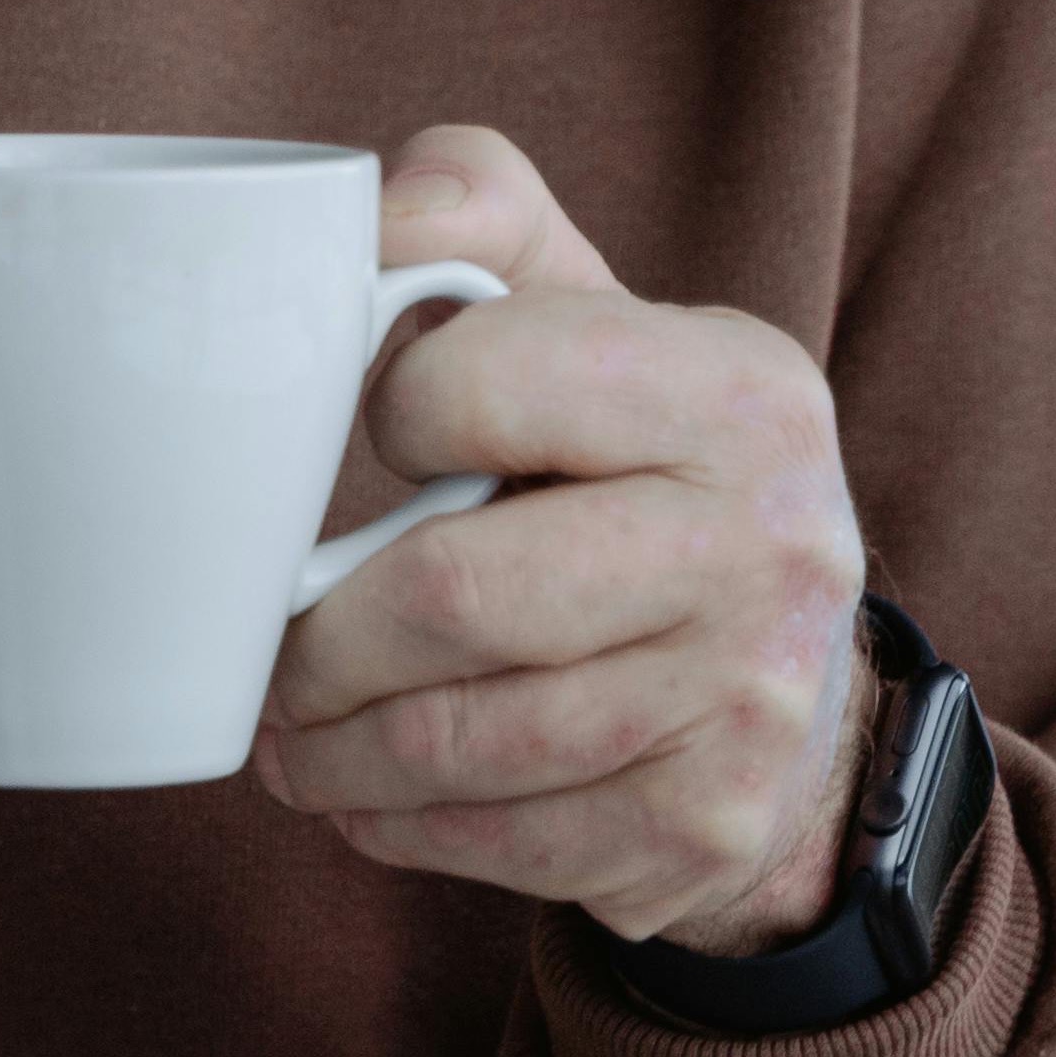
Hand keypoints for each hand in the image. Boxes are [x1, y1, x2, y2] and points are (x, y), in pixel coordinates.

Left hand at [253, 126, 874, 953]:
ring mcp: (750, 701)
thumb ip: (472, 214)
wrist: (785, 668)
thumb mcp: (585, 307)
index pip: (481, 385)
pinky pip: (502, 842)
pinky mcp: (708, 828)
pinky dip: (399, 826)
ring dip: (332, 747)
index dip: (391, 408)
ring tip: (288, 726)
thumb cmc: (629, 459)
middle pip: (455, 596)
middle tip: (270, 641)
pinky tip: (367, 794)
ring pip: (462, 740)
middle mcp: (772, 544)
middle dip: (320, 634)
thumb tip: (350, 221)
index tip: (372, 434)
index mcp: (740, 389)